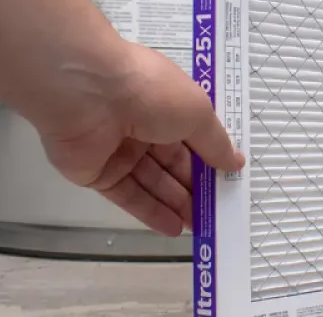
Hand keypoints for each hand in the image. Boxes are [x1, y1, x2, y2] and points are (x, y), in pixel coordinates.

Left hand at [35, 41, 244, 235]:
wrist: (87, 93)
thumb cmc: (151, 93)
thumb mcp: (197, 113)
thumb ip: (215, 143)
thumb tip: (235, 163)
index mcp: (166, 104)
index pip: (192, 138)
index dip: (210, 160)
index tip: (228, 182)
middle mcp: (142, 126)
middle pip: (173, 163)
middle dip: (195, 187)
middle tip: (217, 213)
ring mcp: (118, 151)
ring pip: (152, 182)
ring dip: (177, 204)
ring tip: (201, 227)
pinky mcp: (97, 173)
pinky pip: (128, 195)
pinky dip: (151, 212)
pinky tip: (174, 229)